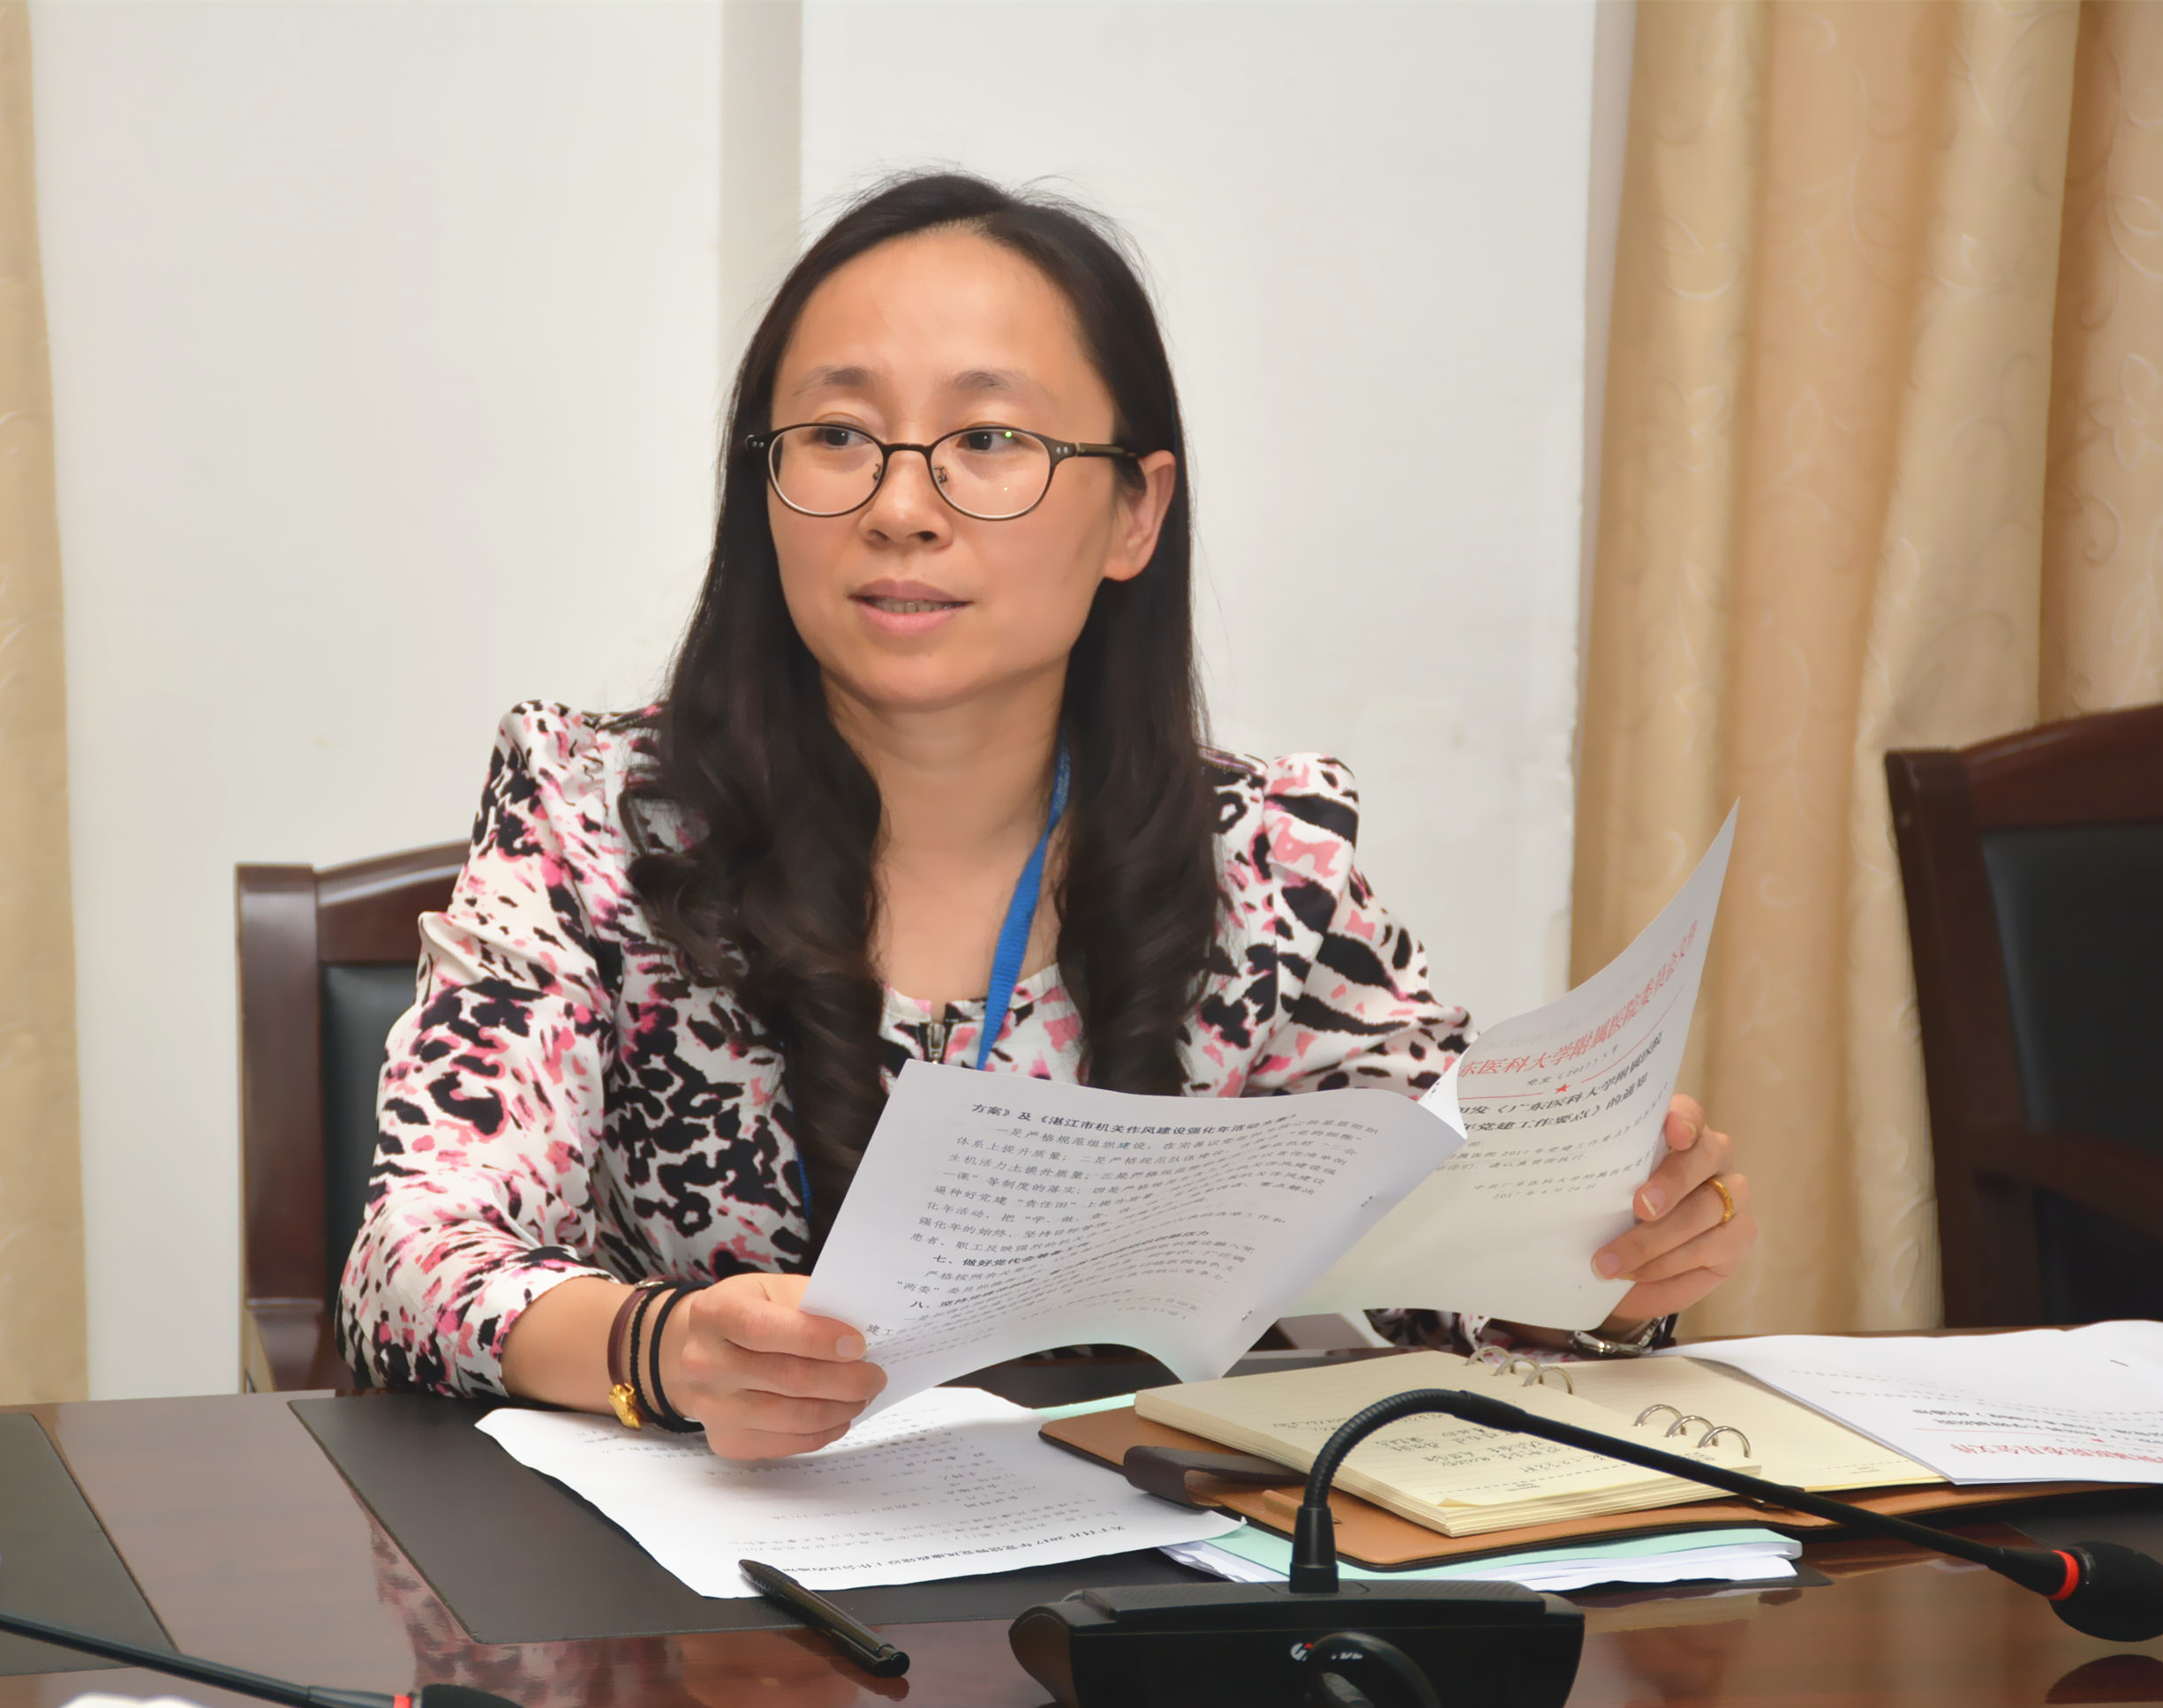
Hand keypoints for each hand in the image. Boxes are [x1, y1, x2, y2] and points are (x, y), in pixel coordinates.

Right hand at [658, 1272, 885, 1459]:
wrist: (698, 1350)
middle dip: (844, 1380)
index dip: (816, 1338)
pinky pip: (786, 1443)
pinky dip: (822, 1432)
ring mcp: (712, 1408)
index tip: (859, 1344)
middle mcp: (704, 1363)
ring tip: (863, 1395)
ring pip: (791, 1417)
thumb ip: (811, 1305)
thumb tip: (862, 1332)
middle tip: (875, 1375)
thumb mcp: (772, 1290)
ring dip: (840, 1409)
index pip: (764, 1329)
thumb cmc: (750, 1312)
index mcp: (715, 1313)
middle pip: (786, 1379)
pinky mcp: (726, 1441)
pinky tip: (840, 1414)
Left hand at [1591, 1094, 1754, 1327]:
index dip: (1682, 1119)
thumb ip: (1606, 1177)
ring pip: (1704, 1209)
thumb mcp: (1605, 1192)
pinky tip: (1636, 1273)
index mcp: (1679, 1133)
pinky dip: (1667, 1264)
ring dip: (1655, 1240)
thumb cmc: (1614, 1214)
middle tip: (1640, 1207)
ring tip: (1612, 1261)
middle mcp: (1713, 1157)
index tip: (1673, 1131)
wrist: (1634, 1268)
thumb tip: (1568, 1173)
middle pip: (1704, 1157)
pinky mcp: (1739, 1236)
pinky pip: (1709, 1248)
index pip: (1688, 1113)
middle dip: (1671, 1183)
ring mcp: (1733, 1196)